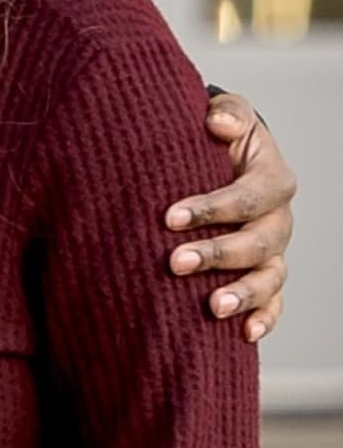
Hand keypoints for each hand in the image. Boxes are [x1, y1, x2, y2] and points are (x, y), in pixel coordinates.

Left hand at [169, 94, 294, 341]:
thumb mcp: (225, 117)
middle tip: (175, 262)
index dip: (215, 207)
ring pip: (270, 278)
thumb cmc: (214, 143)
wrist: (214, 168)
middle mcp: (278, 219)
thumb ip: (226, 113)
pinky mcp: (264, 279)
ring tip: (214, 306)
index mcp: (272, 178)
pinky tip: (245, 334)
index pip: (252, 195)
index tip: (170, 217)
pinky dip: (263, 320)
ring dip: (244, 293)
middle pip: (259, 241)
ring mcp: (273, 253)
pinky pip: (273, 304)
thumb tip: (217, 124)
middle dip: (218, 253)